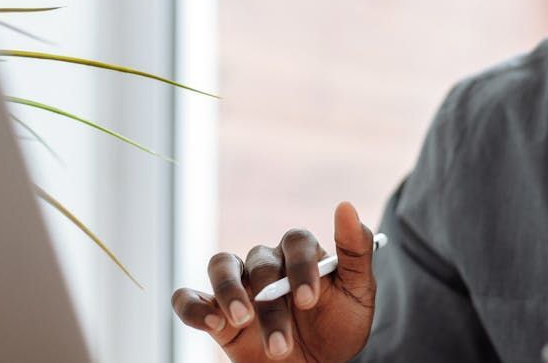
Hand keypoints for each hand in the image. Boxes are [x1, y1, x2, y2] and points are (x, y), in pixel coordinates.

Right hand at [171, 202, 377, 361]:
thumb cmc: (338, 327)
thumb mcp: (358, 294)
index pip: (296, 241)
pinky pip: (189, 297)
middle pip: (262, 263)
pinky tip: (212, 323)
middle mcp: (268, 264)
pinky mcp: (215, 312)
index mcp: (302, 255)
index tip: (309, 300)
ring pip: (221, 265)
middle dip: (272, 305)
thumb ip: (355, 251)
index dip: (301, 267)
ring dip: (229, 292)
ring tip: (242, 320)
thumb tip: (345, 206)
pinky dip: (193, 306)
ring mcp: (240, 286)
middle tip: (282, 343)